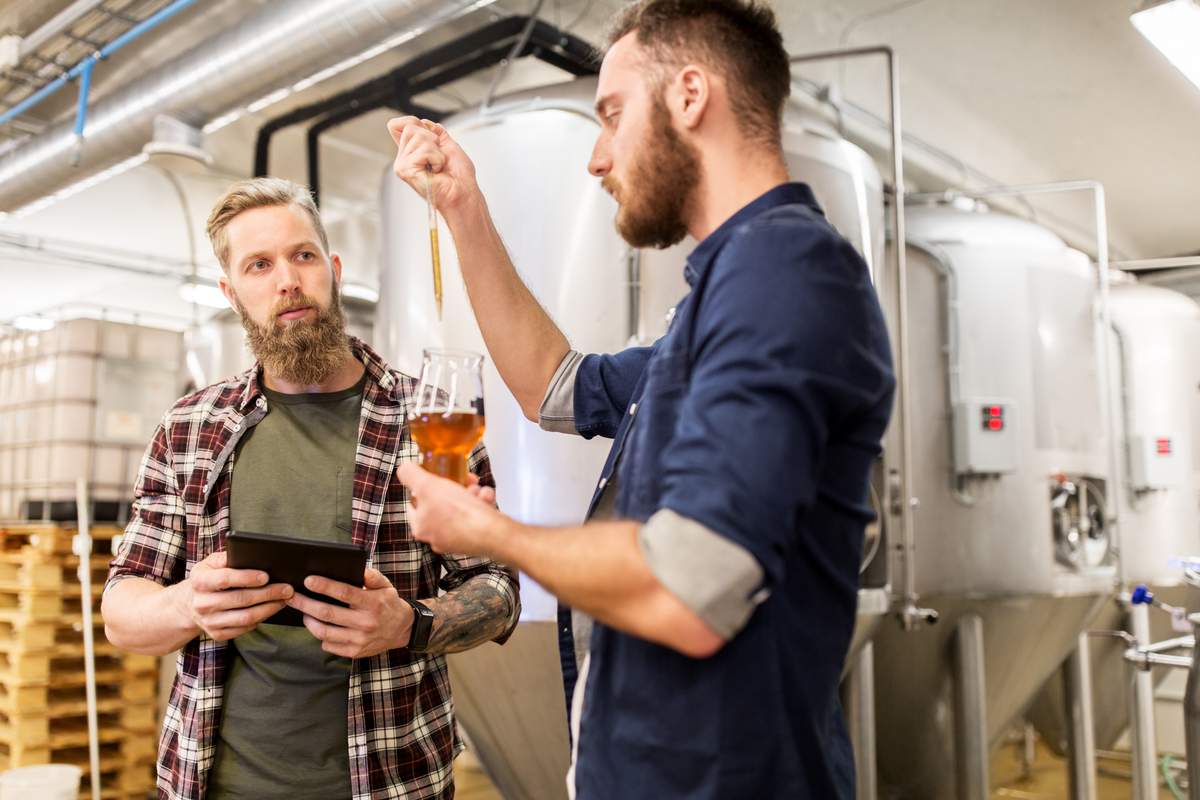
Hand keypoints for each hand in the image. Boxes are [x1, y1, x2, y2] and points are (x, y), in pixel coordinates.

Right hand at [180, 551, 292, 641]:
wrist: (190, 604)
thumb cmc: (209, 577)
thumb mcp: (212, 562)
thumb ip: (228, 557)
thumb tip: (251, 554)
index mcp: (199, 581)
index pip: (225, 579)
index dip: (247, 578)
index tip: (266, 576)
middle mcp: (201, 603)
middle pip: (240, 599)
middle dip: (268, 593)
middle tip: (287, 588)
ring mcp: (208, 621)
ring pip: (245, 617)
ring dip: (269, 608)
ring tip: (284, 599)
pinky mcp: (216, 634)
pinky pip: (244, 629)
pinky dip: (261, 619)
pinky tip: (271, 610)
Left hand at [286, 568, 414, 658]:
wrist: (402, 630)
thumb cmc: (388, 604)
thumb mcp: (386, 586)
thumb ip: (372, 576)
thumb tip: (358, 568)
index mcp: (372, 603)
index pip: (344, 593)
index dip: (324, 586)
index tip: (308, 580)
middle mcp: (365, 623)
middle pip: (327, 613)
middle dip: (305, 603)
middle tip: (291, 596)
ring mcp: (359, 640)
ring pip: (324, 632)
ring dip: (308, 621)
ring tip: (302, 612)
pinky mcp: (354, 652)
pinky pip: (328, 645)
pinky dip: (319, 635)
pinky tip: (317, 626)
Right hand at [387, 116, 478, 212]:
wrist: (463, 192)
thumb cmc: (458, 176)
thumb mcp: (447, 144)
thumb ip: (433, 130)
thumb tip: (423, 121)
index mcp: (411, 151)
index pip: (399, 124)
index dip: (416, 123)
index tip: (433, 140)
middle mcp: (403, 157)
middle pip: (410, 127)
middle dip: (432, 138)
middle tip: (439, 157)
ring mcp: (402, 164)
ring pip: (418, 136)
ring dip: (436, 150)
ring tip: (438, 165)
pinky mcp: (405, 170)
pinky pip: (424, 150)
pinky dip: (437, 158)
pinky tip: (436, 171)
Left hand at [396, 463, 506, 556]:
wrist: (491, 533)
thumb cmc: (458, 512)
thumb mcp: (427, 485)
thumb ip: (410, 474)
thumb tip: (403, 468)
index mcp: (420, 526)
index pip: (414, 502)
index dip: (424, 485)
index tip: (437, 476)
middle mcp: (436, 536)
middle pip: (441, 503)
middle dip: (455, 487)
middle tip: (464, 479)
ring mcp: (456, 539)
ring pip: (461, 507)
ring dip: (471, 493)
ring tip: (478, 489)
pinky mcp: (475, 539)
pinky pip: (475, 516)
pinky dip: (482, 504)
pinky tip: (486, 499)